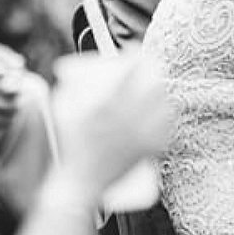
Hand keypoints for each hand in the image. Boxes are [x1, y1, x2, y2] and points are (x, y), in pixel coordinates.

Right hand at [50, 53, 172, 199]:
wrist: (82, 181)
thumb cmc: (69, 143)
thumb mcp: (65, 108)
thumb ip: (77, 84)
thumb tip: (92, 68)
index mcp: (106, 102)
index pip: (133, 68)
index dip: (136, 56)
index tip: (134, 53)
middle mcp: (128, 115)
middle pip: (154, 82)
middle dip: (151, 71)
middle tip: (146, 70)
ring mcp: (142, 133)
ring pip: (165, 102)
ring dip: (159, 93)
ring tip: (152, 91)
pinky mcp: (150, 148)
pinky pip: (168, 124)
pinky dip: (165, 115)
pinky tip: (161, 112)